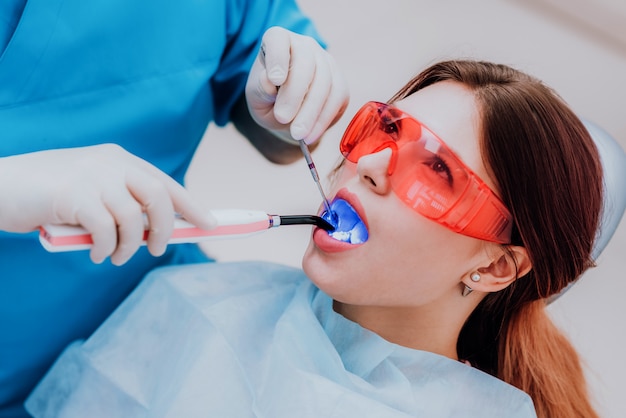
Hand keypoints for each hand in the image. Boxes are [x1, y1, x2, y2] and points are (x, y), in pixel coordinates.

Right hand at [0, 144, 214, 264]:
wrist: (0, 186)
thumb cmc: (49, 196)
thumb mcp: (93, 194)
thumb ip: (122, 205)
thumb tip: (158, 233)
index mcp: (120, 159)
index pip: (166, 183)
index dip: (192, 206)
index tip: (212, 225)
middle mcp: (111, 162)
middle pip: (159, 197)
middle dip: (165, 230)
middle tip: (156, 250)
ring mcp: (92, 175)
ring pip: (133, 218)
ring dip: (129, 246)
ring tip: (117, 257)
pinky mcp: (73, 193)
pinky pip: (106, 230)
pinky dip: (106, 248)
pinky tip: (97, 254)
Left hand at [245, 26, 348, 144]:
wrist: (287, 115)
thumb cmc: (268, 100)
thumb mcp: (256, 97)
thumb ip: (260, 89)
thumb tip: (268, 80)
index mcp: (278, 41)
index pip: (278, 39)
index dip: (278, 58)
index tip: (274, 80)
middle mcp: (305, 46)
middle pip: (306, 64)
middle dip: (294, 94)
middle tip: (282, 118)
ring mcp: (326, 62)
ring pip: (325, 82)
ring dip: (311, 111)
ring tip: (297, 134)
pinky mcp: (340, 83)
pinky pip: (337, 98)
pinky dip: (323, 119)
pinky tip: (310, 135)